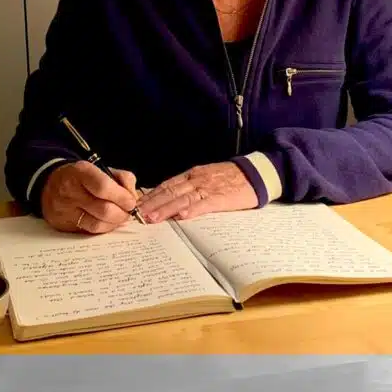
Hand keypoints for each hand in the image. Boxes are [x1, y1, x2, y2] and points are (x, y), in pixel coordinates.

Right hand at [41, 161, 138, 233]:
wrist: (50, 185)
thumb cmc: (83, 177)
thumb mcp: (102, 168)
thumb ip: (123, 179)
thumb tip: (134, 198)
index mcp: (81, 172)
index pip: (104, 187)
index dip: (122, 197)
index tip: (131, 202)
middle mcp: (70, 191)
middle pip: (103, 209)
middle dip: (122, 213)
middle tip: (128, 212)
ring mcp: (65, 210)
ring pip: (97, 224)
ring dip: (115, 223)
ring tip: (120, 217)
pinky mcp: (64, 225)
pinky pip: (89, 231)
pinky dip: (104, 228)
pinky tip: (108, 222)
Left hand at [137, 162, 257, 222]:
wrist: (256, 172)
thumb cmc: (231, 177)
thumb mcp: (206, 176)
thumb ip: (190, 186)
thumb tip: (170, 198)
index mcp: (192, 175)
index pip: (166, 185)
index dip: (150, 195)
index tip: (136, 205)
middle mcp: (196, 180)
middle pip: (169, 191)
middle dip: (151, 203)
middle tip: (135, 214)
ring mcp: (208, 188)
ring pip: (182, 198)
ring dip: (165, 209)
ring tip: (151, 218)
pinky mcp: (222, 198)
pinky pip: (204, 204)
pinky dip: (192, 210)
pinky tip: (181, 216)